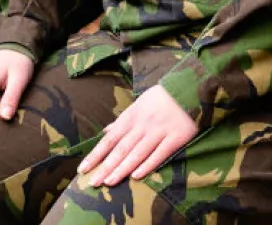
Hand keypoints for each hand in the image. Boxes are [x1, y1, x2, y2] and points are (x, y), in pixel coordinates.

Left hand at [76, 86, 199, 187]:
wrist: (189, 88)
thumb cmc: (160, 99)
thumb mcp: (138, 105)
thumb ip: (122, 121)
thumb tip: (105, 132)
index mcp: (131, 117)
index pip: (109, 139)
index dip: (96, 155)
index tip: (83, 169)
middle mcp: (142, 124)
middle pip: (121, 149)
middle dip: (106, 166)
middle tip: (93, 182)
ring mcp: (159, 131)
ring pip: (137, 153)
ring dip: (122, 169)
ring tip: (109, 182)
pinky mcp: (177, 137)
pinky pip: (160, 153)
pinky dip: (148, 165)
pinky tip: (137, 176)